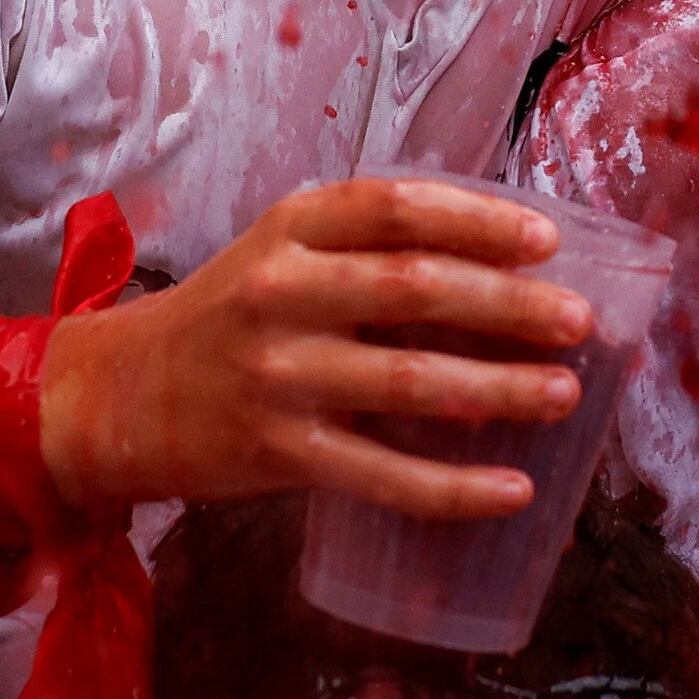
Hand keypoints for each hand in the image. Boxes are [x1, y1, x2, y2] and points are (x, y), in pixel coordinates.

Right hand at [37, 177, 592, 515]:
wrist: (120, 397)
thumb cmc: (228, 318)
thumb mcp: (280, 254)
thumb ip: (368, 250)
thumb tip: (503, 265)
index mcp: (290, 229)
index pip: (397, 209)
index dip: (479, 220)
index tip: (548, 242)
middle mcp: (282, 293)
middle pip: (416, 288)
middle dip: (511, 305)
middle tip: (579, 322)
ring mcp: (278, 376)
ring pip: (412, 382)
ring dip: (501, 389)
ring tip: (563, 394)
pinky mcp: (278, 453)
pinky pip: (384, 475)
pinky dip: (455, 487)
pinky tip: (513, 489)